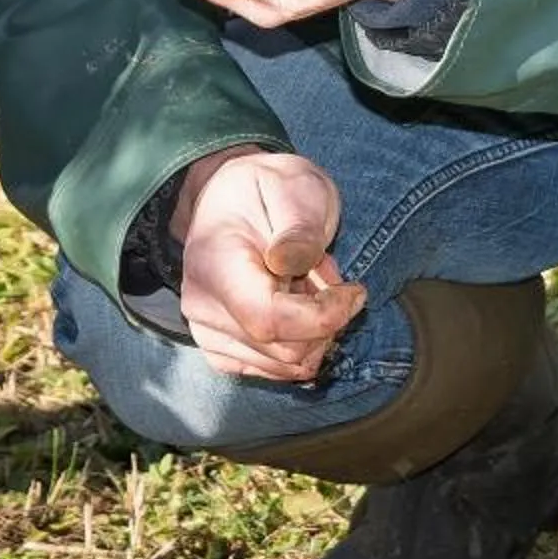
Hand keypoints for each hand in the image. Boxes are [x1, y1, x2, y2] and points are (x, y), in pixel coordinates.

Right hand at [172, 147, 366, 380]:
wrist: (229, 199)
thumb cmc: (265, 189)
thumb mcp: (293, 186)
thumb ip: (299, 227)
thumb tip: (291, 262)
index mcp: (215, 265)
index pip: (270, 320)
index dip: (324, 316)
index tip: (354, 290)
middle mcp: (203, 308)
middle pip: (286, 351)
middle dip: (326, 319)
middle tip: (326, 273)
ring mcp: (208, 334)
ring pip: (287, 367)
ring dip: (316, 332)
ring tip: (308, 284)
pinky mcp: (222, 351)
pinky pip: (277, 372)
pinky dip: (302, 344)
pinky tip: (297, 305)